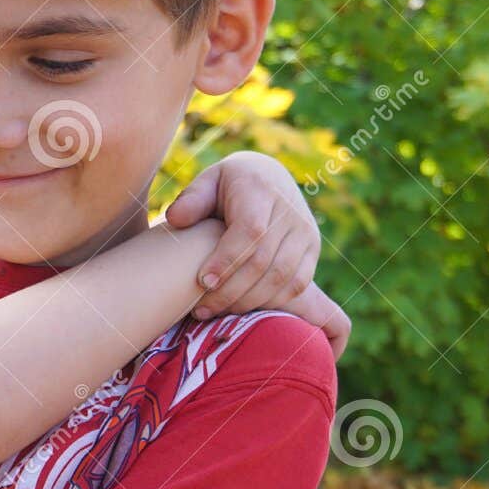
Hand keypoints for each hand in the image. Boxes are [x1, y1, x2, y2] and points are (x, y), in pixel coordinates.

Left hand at [165, 152, 349, 358]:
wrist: (268, 177)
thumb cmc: (227, 186)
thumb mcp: (208, 182)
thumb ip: (192, 200)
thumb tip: (175, 219)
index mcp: (260, 189)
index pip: (250, 231)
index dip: (227, 260)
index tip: (203, 282)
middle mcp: (289, 210)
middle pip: (263, 260)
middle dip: (230, 291)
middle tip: (201, 309)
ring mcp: (305, 231)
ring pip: (281, 277)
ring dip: (248, 301)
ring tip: (217, 311)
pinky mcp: (313, 249)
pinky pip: (296, 284)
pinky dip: (270, 302)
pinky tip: (242, 308)